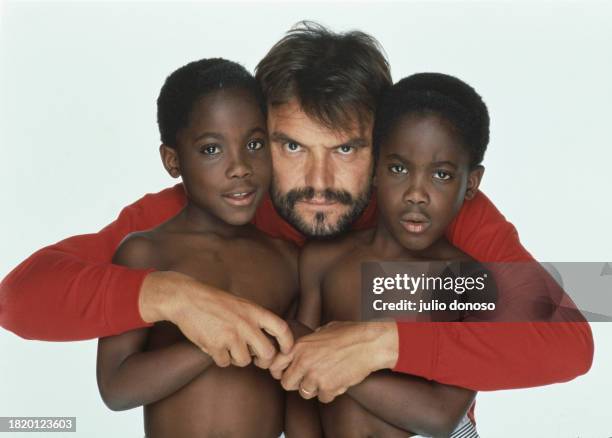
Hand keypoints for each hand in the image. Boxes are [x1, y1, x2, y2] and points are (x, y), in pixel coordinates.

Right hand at [139, 271, 292, 368]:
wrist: (187, 298)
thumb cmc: (215, 302)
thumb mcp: (241, 304)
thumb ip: (255, 320)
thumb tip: (267, 343)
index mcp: (255, 311)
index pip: (281, 328)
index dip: (287, 343)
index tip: (286, 350)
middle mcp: (246, 324)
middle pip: (267, 353)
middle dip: (264, 360)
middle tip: (257, 359)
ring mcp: (231, 336)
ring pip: (244, 361)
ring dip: (237, 358)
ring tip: (228, 346)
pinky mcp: (215, 346)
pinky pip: (224, 362)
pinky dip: (220, 358)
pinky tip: (214, 345)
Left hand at [269, 321, 397, 402]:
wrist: (369, 343)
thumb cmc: (350, 333)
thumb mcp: (324, 329)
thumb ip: (311, 340)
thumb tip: (308, 343)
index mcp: (299, 346)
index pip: (275, 365)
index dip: (279, 371)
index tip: (285, 373)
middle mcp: (303, 362)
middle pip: (286, 384)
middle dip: (296, 383)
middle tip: (307, 379)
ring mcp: (315, 376)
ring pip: (305, 393)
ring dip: (315, 388)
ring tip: (327, 377)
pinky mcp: (328, 388)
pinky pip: (324, 398)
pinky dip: (330, 393)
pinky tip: (338, 381)